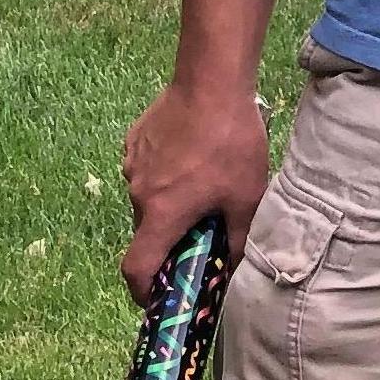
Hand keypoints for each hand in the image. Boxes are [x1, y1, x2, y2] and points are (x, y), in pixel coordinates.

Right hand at [119, 78, 272, 305]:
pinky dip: (165, 175)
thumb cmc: (231, 143)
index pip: (137, 269)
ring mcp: (133, 163)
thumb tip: (236, 268)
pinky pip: (147, 169)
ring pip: (148, 198)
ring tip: (203, 183)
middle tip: (201, 231)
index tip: (157, 298)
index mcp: (161, 214)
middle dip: (170, 239)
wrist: (211, 81)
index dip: (142, 292)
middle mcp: (138, 192)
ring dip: (169, 203)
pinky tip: (192, 156)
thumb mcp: (247, 197)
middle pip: (147, 232)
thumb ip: (239, 239)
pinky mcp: (135, 139)